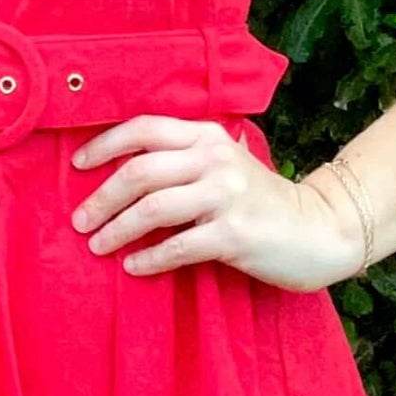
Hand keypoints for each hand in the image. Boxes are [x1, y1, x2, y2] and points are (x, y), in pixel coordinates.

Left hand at [68, 116, 364, 292]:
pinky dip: (149, 257)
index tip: (77, 166)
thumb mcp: (225, 164)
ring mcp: (226, 195)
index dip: (105, 145)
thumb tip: (122, 167)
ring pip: (153, 208)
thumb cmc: (261, 199)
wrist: (319, 229)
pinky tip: (133, 266)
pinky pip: (179, 246)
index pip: (144, 128)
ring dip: (117, 229)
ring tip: (97, 246)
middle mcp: (215, 158)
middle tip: (79, 221)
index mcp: (207, 136)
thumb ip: (185, 158)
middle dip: (102, 197)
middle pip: (140, 171)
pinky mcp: (235, 234)